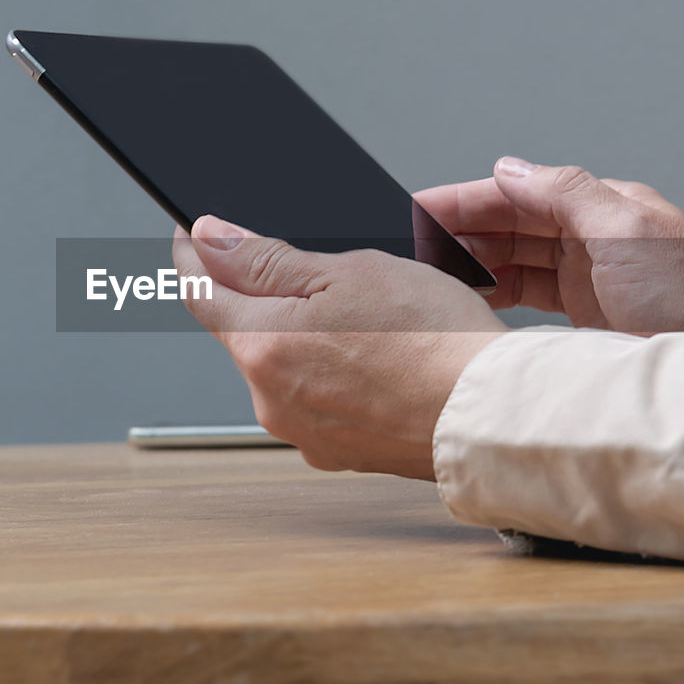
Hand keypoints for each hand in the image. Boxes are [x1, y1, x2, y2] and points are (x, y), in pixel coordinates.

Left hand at [172, 216, 507, 479]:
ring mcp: (303, 433)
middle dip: (262, 296)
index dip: (192, 254)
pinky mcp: (338, 452)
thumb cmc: (434, 339)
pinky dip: (332, 374)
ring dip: (302, 338)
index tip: (193, 232)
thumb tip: (210, 238)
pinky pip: (317, 400)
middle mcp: (270, 400)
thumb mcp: (348, 271)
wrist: (492, 414)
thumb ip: (266, 258)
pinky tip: (376, 359)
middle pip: (243, 331)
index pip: (198, 292)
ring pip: (283, 367)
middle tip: (313, 268)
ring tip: (366, 318)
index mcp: (263, 348)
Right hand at [415, 157, 683, 343]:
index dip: (465, 199)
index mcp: (602, 207)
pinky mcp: (582, 311)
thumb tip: (508, 167)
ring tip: (427, 272)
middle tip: (410, 245)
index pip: (519, 193)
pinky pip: (524, 291)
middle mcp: (591, 235)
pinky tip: (465, 296)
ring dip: (470, 261)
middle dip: (459, 230)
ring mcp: (586, 273)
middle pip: (510, 223)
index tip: (418, 208)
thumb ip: (566, 193)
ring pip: (512, 257)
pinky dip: (491, 291)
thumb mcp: (628, 233)